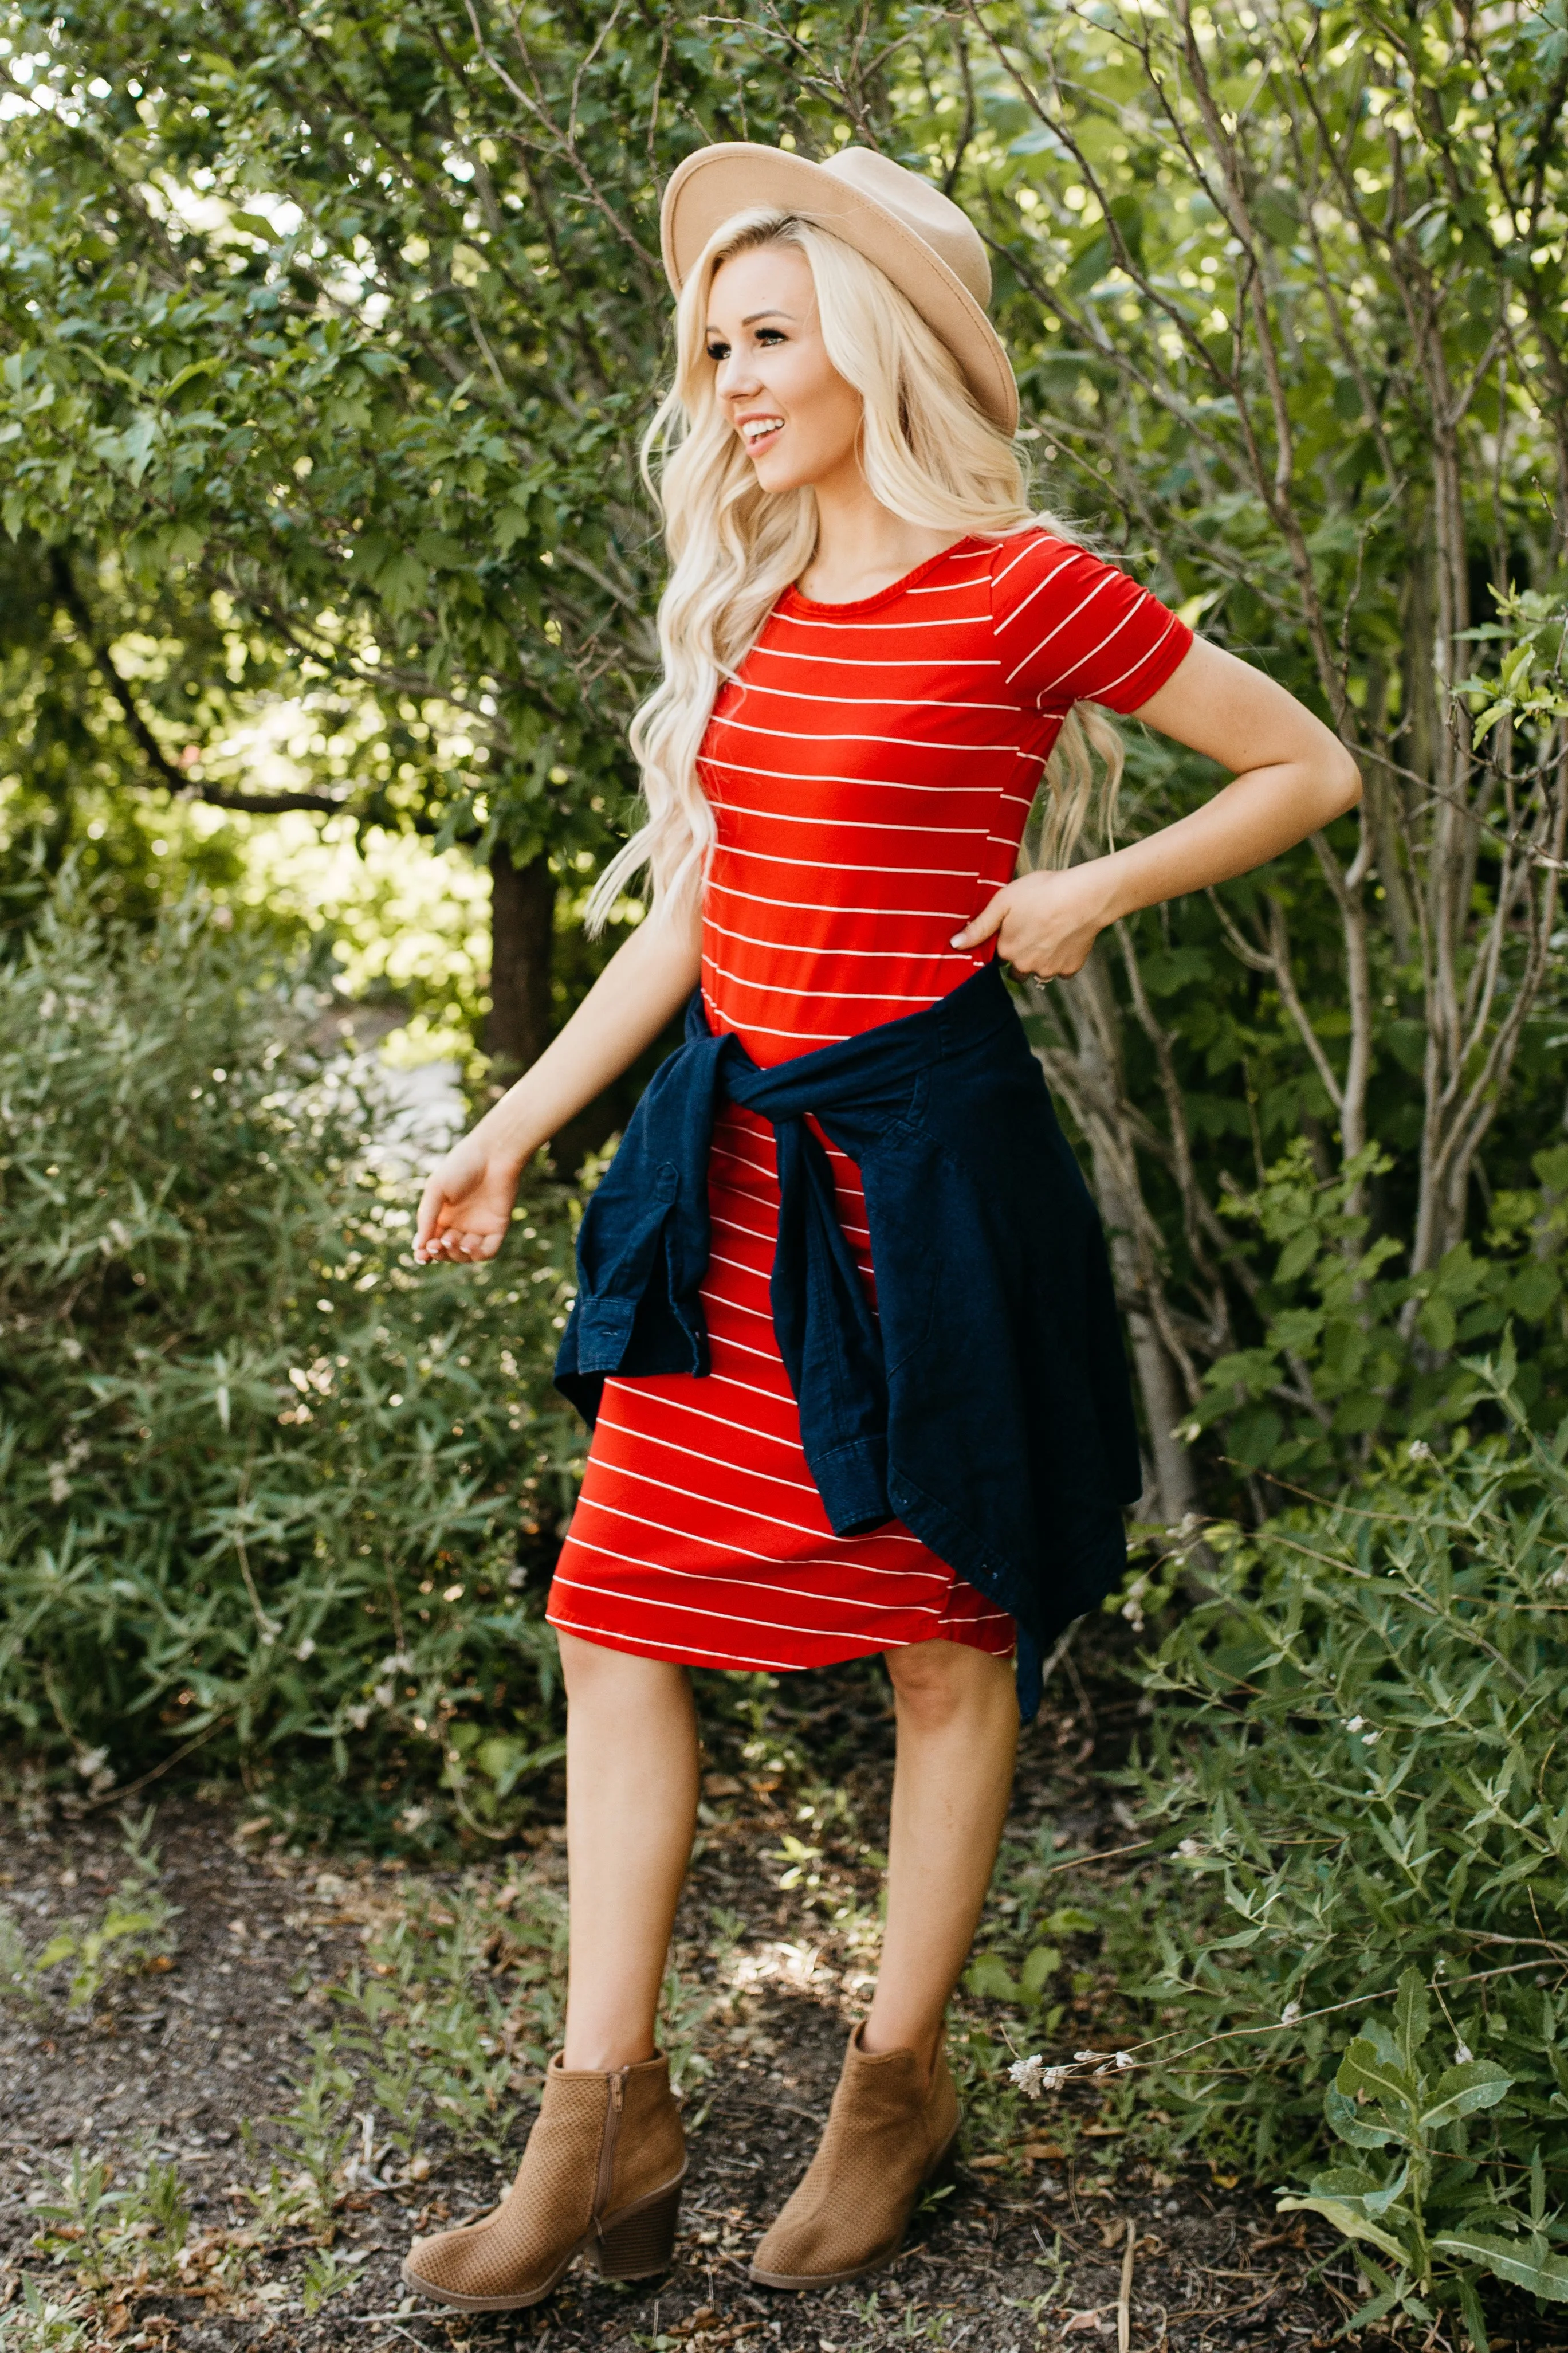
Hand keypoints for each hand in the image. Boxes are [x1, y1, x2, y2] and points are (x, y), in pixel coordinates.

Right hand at [414, 1130, 523, 1263]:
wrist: (493, 1153)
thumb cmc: (461, 1166)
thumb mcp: (436, 1190)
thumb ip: (427, 1218)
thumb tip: (418, 1247)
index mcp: (442, 1215)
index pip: (432, 1242)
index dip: (426, 1253)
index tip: (421, 1256)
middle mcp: (460, 1224)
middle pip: (447, 1252)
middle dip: (439, 1253)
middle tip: (436, 1245)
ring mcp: (479, 1227)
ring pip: (465, 1255)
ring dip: (456, 1255)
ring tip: (452, 1241)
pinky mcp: (497, 1227)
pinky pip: (488, 1251)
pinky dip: (477, 1254)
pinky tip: (468, 1246)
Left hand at [951, 862, 1116, 980]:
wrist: (1085, 896)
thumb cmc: (1042, 892)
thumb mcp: (1004, 901)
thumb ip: (979, 926)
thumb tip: (954, 944)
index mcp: (1006, 951)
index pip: (998, 957)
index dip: (1005, 943)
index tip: (1014, 928)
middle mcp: (1025, 966)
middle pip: (1017, 969)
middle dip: (1021, 955)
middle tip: (1033, 929)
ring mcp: (1049, 970)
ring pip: (1039, 971)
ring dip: (1041, 959)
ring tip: (1050, 932)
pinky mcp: (1071, 968)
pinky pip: (1062, 970)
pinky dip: (1062, 958)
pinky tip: (1065, 937)